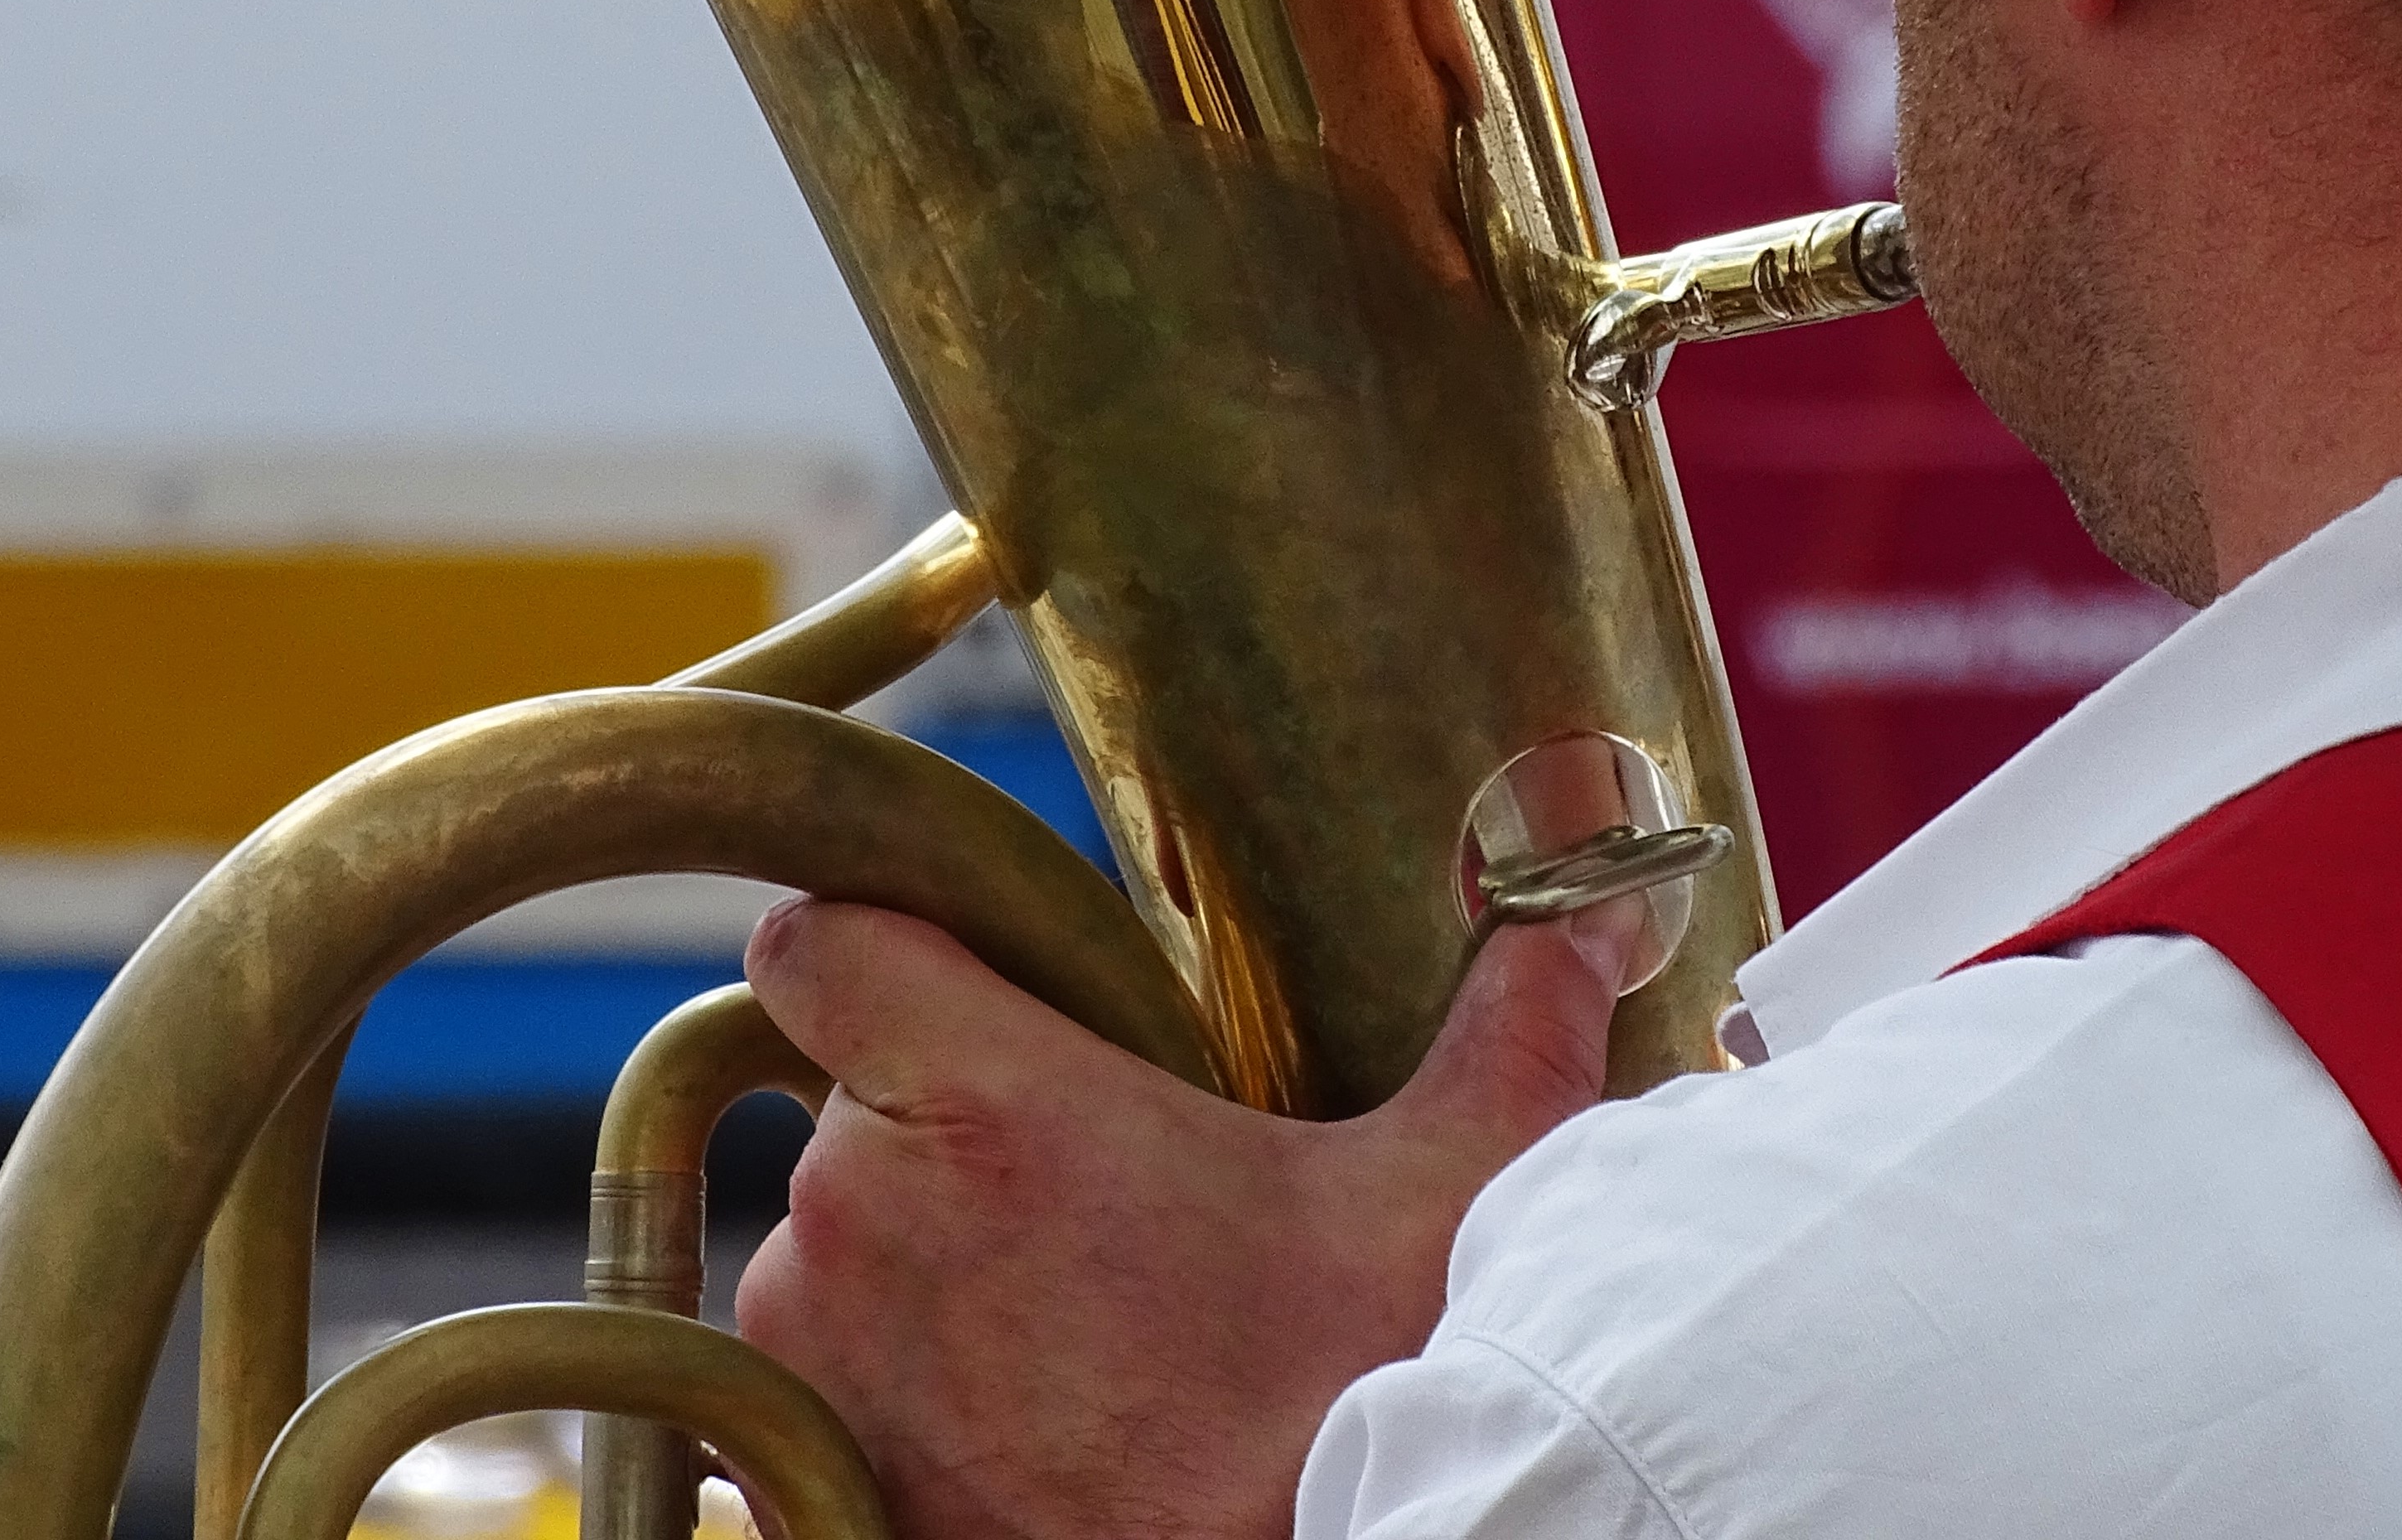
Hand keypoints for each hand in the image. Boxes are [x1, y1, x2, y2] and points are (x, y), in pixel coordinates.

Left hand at [735, 894, 1639, 1539]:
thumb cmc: (1364, 1384)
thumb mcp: (1455, 1180)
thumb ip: (1512, 1020)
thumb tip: (1591, 918)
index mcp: (983, 1103)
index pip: (818, 948)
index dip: (877, 947)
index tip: (961, 981)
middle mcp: (860, 1220)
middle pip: (850, 1104)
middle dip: (949, 1128)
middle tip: (1095, 1197)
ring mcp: (820, 1367)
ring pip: (827, 1253)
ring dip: (918, 1269)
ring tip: (1075, 1324)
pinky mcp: (814, 1486)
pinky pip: (809, 1391)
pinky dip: (887, 1393)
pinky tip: (1017, 1417)